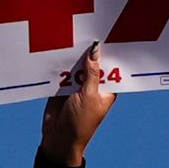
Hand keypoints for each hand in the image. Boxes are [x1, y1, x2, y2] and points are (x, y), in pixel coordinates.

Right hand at [42, 44, 119, 167]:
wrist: (58, 139)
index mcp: (107, 89)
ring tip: (73, 35)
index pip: (111, 67)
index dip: (110, 53)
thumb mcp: (88, 96)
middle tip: (88, 28)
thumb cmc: (80, 123)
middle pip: (92, 63)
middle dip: (89, 51)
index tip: (110, 33)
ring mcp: (77, 86)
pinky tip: (59, 47)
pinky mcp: (62, 87)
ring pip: (76, 65)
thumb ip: (91, 73)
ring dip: (73, 55)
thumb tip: (95, 50)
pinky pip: (62, 71)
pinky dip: (60, 63)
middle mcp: (93, 86)